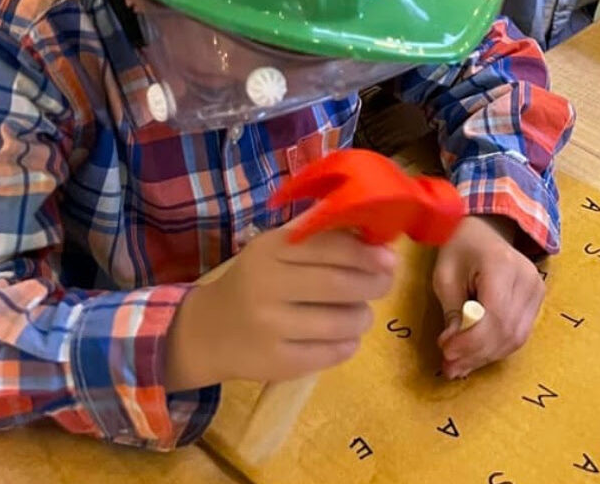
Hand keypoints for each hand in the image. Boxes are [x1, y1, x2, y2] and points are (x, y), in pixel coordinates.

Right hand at [166, 222, 395, 388]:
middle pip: (338, 285)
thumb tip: (374, 237)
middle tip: (385, 283)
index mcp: (268, 250)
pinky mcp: (276, 363)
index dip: (365, 252)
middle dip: (373, 284)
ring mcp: (269, 327)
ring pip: (340, 323)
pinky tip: (344, 337)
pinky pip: (331, 354)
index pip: (327, 246)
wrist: (208, 330)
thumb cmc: (253, 281)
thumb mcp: (274, 249)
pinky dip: (348, 344)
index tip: (390, 257)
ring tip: (360, 313)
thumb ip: (317, 238)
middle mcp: (266, 285)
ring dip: (362, 317)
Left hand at [432, 215, 544, 379]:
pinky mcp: (537, 301)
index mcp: (502, 265)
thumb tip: (453, 348)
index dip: (471, 340)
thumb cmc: (459, 247)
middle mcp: (528, 279)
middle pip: (507, 331)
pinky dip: (495, 348)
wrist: (484, 230)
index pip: (494, 315)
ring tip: (458, 367)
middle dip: (476, 353)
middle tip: (449, 366)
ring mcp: (537, 290)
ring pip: (515, 338)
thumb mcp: (445, 274)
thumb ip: (452, 311)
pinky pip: (519, 333)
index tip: (446, 351)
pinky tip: (473, 356)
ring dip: (485, 356)